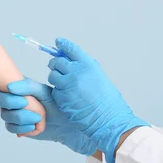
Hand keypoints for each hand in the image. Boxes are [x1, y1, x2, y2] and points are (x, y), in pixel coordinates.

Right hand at [0, 75, 97, 155]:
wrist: (67, 123)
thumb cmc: (57, 103)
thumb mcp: (44, 90)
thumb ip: (27, 85)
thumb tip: (10, 86)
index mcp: (15, 86)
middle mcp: (10, 99)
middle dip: (9, 101)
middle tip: (25, 102)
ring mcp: (12, 113)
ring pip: (4, 115)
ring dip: (21, 116)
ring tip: (38, 117)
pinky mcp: (17, 127)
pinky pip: (11, 127)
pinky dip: (23, 127)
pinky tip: (34, 126)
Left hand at [48, 38, 148, 162]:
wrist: (109, 120)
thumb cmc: (108, 101)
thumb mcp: (99, 77)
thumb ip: (85, 67)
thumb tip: (71, 59)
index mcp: (88, 65)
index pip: (71, 49)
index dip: (63, 44)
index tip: (58, 42)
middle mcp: (76, 72)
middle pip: (57, 61)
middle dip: (56, 64)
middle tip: (57, 67)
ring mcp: (67, 85)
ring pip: (52, 75)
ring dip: (56, 78)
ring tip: (66, 85)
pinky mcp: (61, 97)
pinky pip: (54, 90)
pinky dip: (59, 92)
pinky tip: (69, 97)